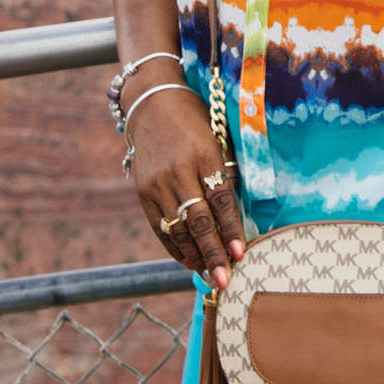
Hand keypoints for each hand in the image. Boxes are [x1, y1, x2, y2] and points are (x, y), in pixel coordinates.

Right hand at [127, 89, 244, 292]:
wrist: (152, 103)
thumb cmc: (195, 120)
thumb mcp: (216, 137)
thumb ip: (226, 171)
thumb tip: (238, 213)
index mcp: (204, 154)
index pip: (221, 199)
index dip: (231, 228)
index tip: (241, 253)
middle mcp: (179, 171)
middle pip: (199, 221)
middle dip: (213, 253)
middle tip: (225, 279)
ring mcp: (157, 183)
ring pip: (178, 228)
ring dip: (194, 256)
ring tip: (209, 275)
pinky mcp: (143, 191)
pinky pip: (160, 226)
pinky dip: (174, 246)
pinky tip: (187, 261)